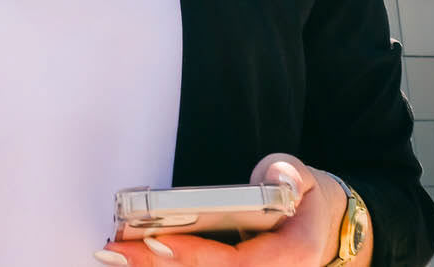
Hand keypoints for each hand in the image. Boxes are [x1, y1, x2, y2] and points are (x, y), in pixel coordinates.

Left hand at [94, 153, 351, 265]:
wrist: (321, 227)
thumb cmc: (306, 200)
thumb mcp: (305, 177)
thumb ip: (289, 174)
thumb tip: (276, 176)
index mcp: (293, 256)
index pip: (238, 263)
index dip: (195, 256)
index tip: (156, 242)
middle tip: (115, 250)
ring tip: (112, 255)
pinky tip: (130, 260)